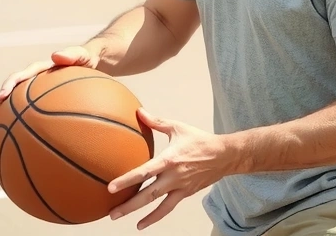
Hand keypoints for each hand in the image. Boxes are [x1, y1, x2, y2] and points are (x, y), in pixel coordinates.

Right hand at [0, 45, 98, 136]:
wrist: (90, 62)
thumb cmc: (86, 59)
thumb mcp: (82, 55)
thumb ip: (72, 54)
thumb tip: (55, 55)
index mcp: (39, 70)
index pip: (19, 77)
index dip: (9, 86)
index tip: (1, 97)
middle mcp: (33, 81)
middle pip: (10, 93)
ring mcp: (35, 92)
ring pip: (14, 105)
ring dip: (1, 117)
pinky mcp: (39, 102)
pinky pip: (27, 113)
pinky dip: (19, 124)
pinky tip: (15, 141)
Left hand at [107, 109, 233, 229]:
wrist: (224, 155)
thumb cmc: (200, 140)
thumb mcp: (177, 127)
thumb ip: (156, 122)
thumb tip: (139, 111)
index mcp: (169, 159)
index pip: (144, 171)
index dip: (127, 180)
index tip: (111, 187)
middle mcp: (173, 176)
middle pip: (148, 194)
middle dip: (128, 205)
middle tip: (111, 212)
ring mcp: (179, 187)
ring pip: (156, 204)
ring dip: (137, 213)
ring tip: (119, 218)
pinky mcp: (185, 194)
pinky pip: (167, 208)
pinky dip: (154, 217)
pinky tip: (142, 224)